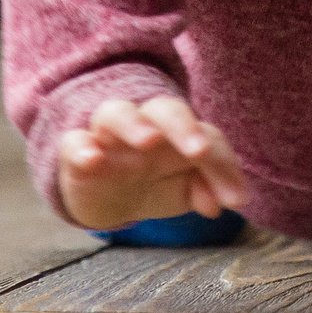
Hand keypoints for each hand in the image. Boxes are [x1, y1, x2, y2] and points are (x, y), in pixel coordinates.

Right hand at [56, 95, 247, 229]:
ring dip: (134, 123)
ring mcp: (108, 138)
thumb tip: (221, 203)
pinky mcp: (76, 155)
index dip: (223, 164)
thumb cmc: (154, 183)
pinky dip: (83, 147)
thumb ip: (206, 190)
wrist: (106, 197)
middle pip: (163, 108)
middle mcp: (145, 126)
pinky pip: (74, 142)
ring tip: (148, 140)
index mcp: (178, 131)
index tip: (237, 199)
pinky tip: (93, 159)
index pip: (205, 134)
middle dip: (183, 126)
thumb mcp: (184, 190)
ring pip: (115, 112)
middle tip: (199, 151)